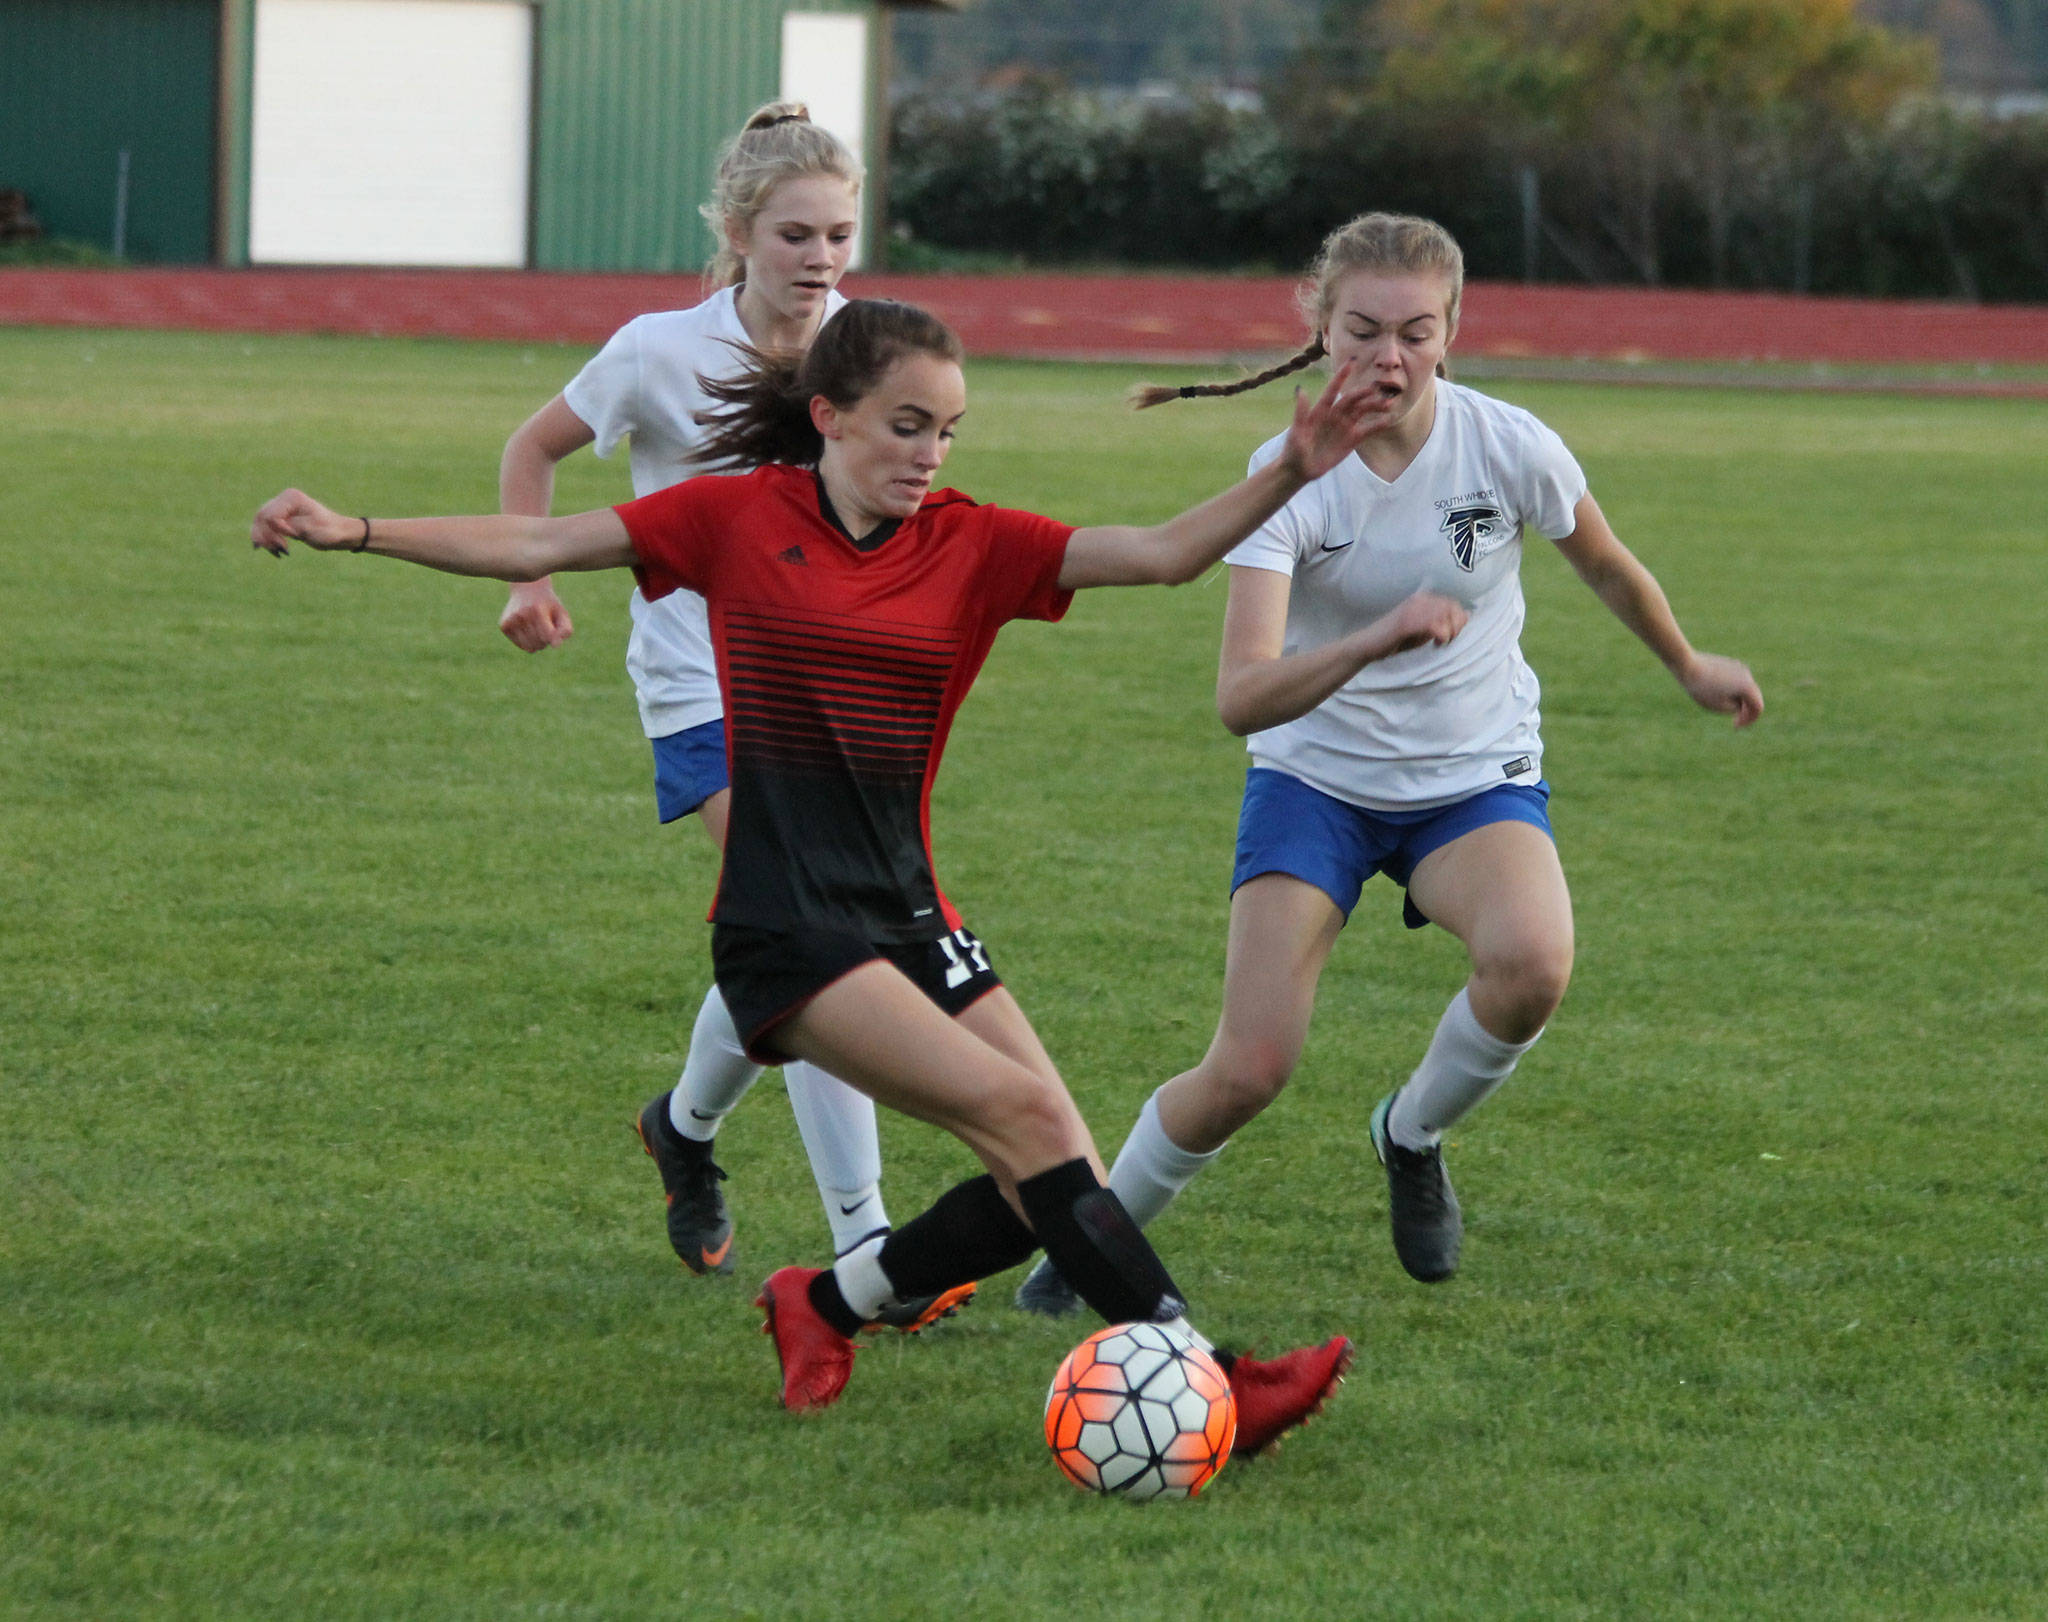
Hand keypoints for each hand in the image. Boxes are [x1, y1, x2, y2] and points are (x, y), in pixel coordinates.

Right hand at [251, 489, 358, 554]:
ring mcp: (280, 507)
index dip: (278, 530)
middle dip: (266, 536)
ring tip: (278, 552)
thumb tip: (267, 523)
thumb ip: (287, 526)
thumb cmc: (329, 531)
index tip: (293, 539)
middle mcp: (283, 499)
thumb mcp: (309, 530)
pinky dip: (266, 539)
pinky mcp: (280, 517)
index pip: (271, 515)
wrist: (339, 534)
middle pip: (261, 517)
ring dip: (264, 539)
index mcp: (292, 498)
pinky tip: (274, 550)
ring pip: (260, 523)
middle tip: (281, 550)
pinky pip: (264, 527)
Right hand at [500, 579, 573, 650]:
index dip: (554, 636)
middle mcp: (521, 614)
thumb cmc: (548, 605)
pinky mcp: (504, 626)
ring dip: (537, 643)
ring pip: (530, 648)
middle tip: (545, 625)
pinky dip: (527, 641)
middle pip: (540, 644)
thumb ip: (565, 630)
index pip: (548, 636)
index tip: (554, 627)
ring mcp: (510, 620)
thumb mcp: (562, 613)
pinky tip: (527, 628)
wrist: (527, 588)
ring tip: (537, 628)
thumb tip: (556, 645)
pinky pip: (521, 646)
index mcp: (537, 610)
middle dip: (546, 639)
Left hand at [1277, 361, 1402, 483]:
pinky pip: (1367, 430)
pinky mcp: (1352, 439)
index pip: (1332, 390)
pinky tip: (1388, 420)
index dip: (1341, 377)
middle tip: (1376, 389)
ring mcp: (1344, 426)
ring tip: (1389, 403)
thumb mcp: (1296, 432)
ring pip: (1362, 412)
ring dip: (1375, 406)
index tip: (1351, 362)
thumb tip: (1300, 389)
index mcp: (1320, 410)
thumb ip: (1300, 412)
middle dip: (1363, 394)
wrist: (1300, 470)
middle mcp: (1335, 415)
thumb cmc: (1293, 450)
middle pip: (1352, 400)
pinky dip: (1378, 425)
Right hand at [1360, 592, 1468, 660]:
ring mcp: (1411, 609)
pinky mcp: (1405, 622)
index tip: (1451, 636)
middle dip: (1456, 626)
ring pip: (1445, 614)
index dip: (1458, 620)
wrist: (1367, 645)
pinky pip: (1433, 624)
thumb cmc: (1395, 640)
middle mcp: (1419, 600)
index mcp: (1423, 599)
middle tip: (1446, 640)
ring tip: (1440, 642)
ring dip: (1448, 631)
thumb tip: (1466, 615)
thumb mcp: (1423, 630)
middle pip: (1452, 607)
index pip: (1453, 603)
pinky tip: (1435, 643)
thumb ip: (1441, 622)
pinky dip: (1440, 635)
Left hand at [1680, 652, 1763, 727]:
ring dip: (1738, 700)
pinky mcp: (1729, 663)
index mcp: (1748, 687)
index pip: (1758, 707)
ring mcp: (1738, 667)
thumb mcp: (1719, 706)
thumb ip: (1734, 708)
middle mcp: (1747, 675)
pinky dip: (1732, 691)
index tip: (1735, 726)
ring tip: (1719, 705)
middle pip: (1753, 697)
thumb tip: (1740, 704)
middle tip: (1734, 721)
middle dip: (1746, 711)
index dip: (1750, 720)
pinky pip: (1735, 681)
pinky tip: (1715, 693)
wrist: (1687, 665)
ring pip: (1744, 689)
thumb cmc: (1702, 688)